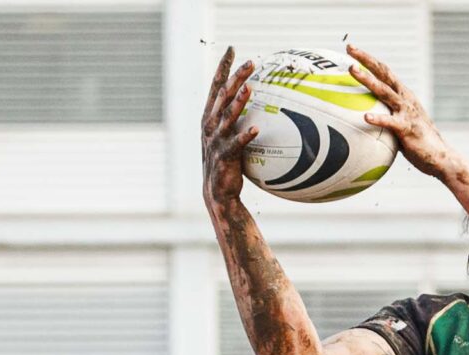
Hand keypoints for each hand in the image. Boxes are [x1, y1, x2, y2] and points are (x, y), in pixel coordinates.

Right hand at [201, 48, 258, 212]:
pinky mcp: (224, 156)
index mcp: (209, 116)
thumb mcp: (227, 136)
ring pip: (227, 115)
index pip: (216, 85)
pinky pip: (236, 144)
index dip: (223, 66)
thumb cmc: (226, 161)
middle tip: (251, 62)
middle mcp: (210, 124)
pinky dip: (245, 136)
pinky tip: (255, 128)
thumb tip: (259, 102)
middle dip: (236, 76)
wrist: (216, 192)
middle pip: (223, 95)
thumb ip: (236, 118)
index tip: (232, 49)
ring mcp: (216, 140)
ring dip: (239, 100)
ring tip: (250, 87)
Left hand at [348, 44, 450, 173]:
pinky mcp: (407, 128)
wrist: (439, 156)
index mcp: (402, 94)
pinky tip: (365, 118)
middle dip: (366, 59)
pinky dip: (378, 119)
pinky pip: (390, 122)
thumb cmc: (417, 142)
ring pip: (384, 91)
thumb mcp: (399, 124)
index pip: (383, 71)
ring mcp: (406, 111)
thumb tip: (363, 119)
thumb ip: (385, 116)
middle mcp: (404, 98)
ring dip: (368, 80)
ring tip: (352, 70)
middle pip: (383, 72)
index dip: (367, 59)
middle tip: (349, 48)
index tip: (351, 48)